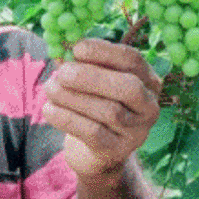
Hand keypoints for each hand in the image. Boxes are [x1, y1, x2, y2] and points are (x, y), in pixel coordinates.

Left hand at [43, 39, 162, 180]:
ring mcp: (137, 132)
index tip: (76, 48)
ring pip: (109, 111)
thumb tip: (62, 47)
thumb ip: (82, 63)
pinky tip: (49, 109)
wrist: (94, 150)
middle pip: (128, 87)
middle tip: (62, 73)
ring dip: (73, 97)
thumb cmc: (93, 104)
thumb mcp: (93, 81)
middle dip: (92, 76)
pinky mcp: (118, 151)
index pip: (132, 60)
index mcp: (147, 80)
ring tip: (50, 89)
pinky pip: (93, 132)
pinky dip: (67, 118)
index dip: (104, 51)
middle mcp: (149, 107)